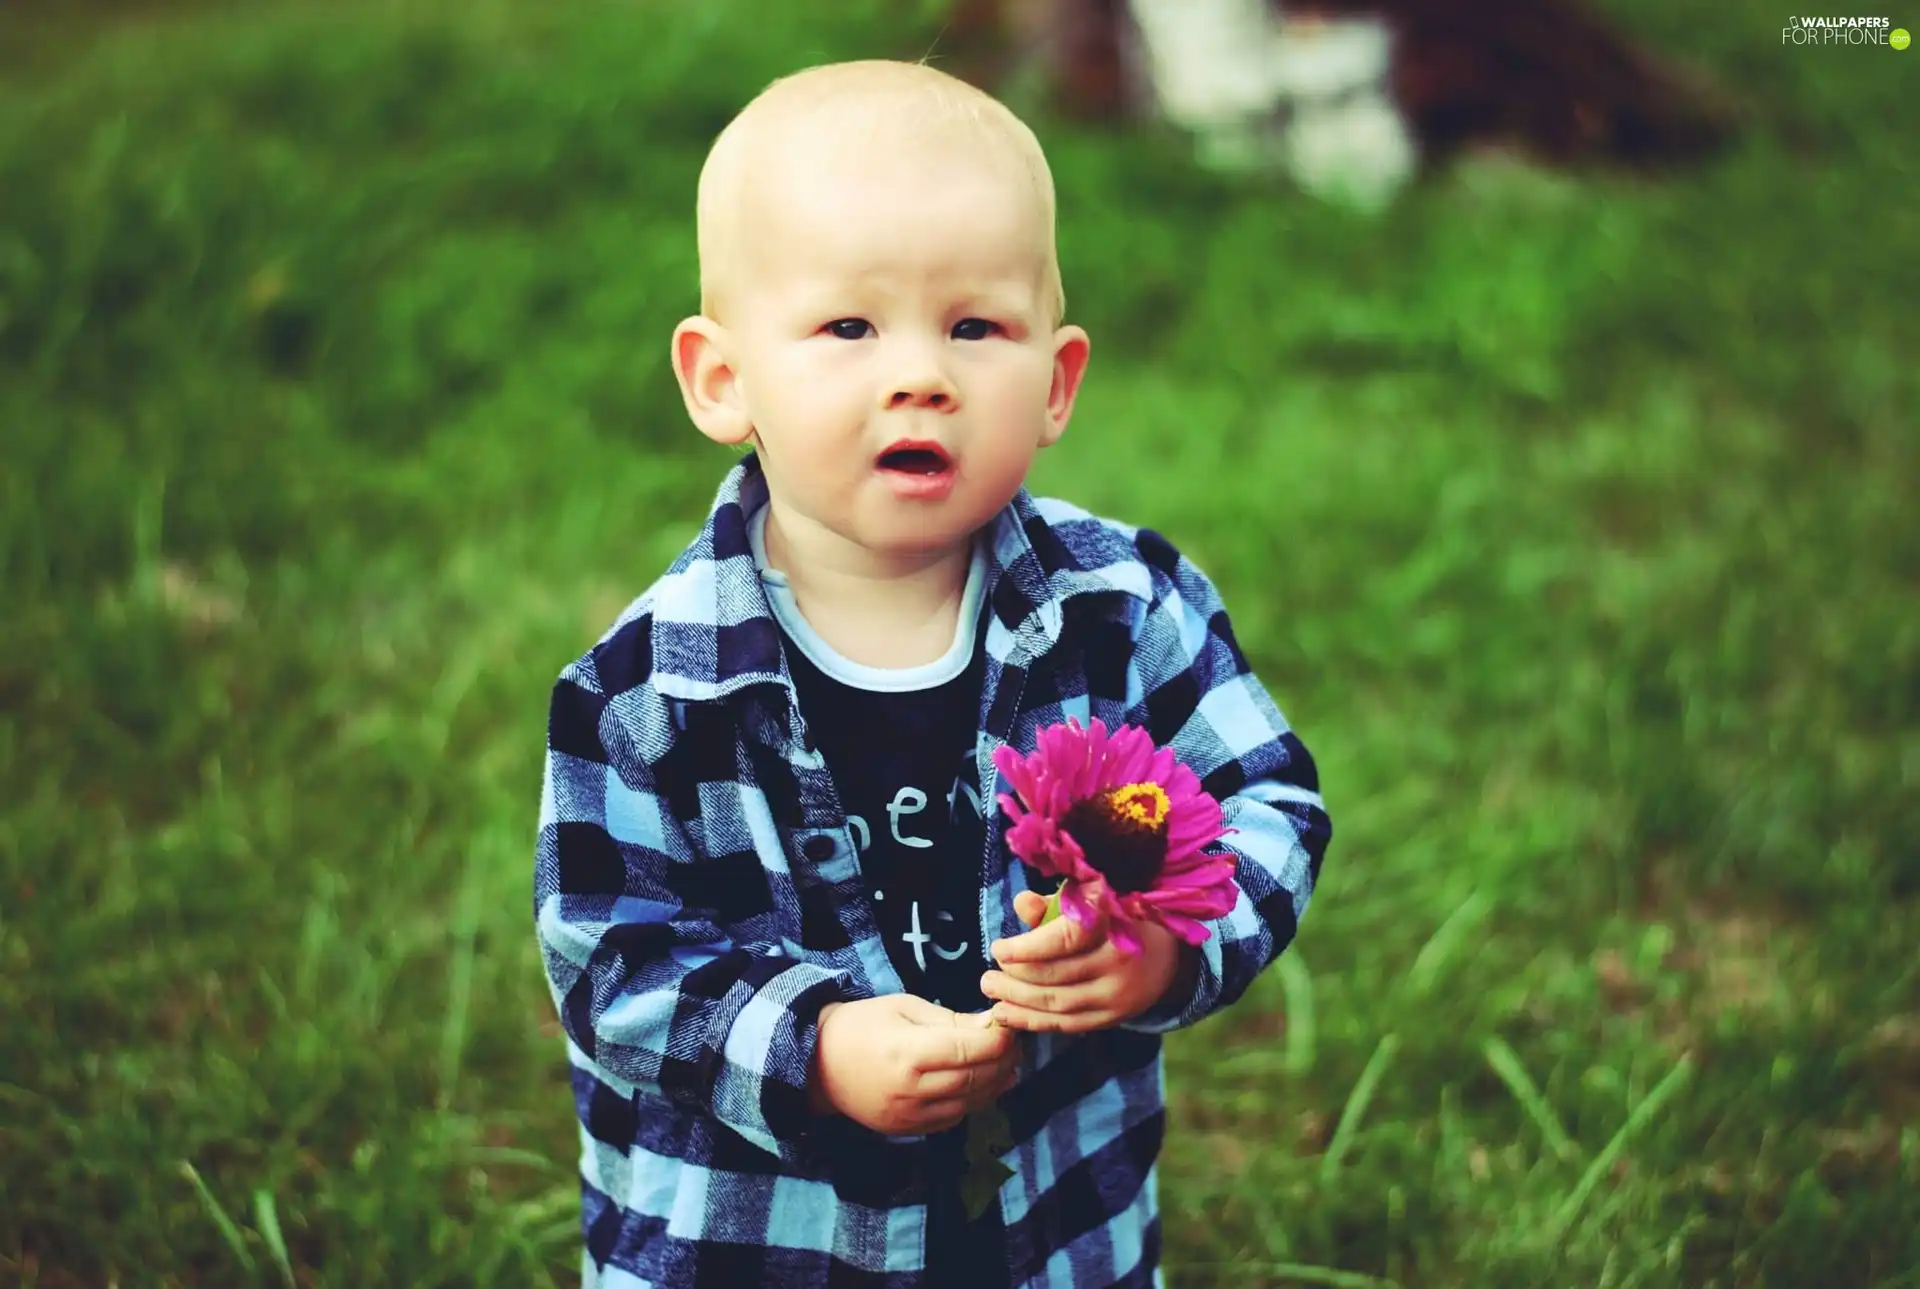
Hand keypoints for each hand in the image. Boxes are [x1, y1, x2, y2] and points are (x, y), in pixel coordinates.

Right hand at [807, 994, 1018, 1134]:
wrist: (818, 1064)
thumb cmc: (862, 1025)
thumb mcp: (904, 1007)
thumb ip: (949, 1020)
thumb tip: (992, 1025)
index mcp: (907, 1054)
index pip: (969, 1051)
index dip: (998, 1039)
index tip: (1010, 1024)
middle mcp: (910, 1091)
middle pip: (974, 1079)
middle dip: (1003, 1060)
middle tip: (1015, 1042)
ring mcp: (908, 1116)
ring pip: (970, 1103)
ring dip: (995, 1083)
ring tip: (1006, 1062)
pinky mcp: (907, 1130)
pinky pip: (953, 1118)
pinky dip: (973, 1100)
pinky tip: (981, 1082)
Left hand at [980, 890, 1191, 1033]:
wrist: (1165, 957)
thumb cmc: (1116, 919)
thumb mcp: (1091, 901)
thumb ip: (1054, 904)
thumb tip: (1020, 902)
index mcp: (1113, 920)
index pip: (1065, 938)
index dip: (1028, 947)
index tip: (998, 949)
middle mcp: (1120, 958)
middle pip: (1057, 975)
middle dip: (1014, 978)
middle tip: (986, 977)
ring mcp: (1119, 992)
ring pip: (1059, 1003)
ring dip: (1019, 1002)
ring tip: (992, 994)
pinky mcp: (1115, 1017)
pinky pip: (1069, 1024)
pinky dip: (1035, 1022)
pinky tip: (1009, 1014)